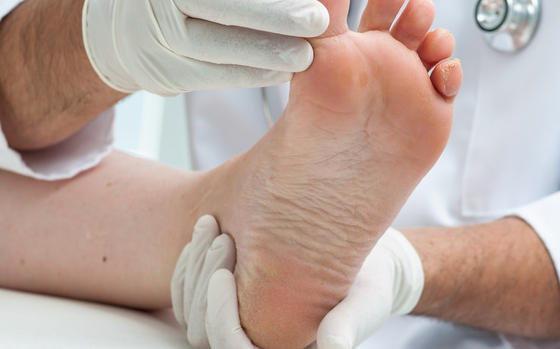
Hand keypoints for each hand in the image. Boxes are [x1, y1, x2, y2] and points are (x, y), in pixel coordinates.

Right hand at [83, 0, 330, 95]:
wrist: (126, 22)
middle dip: (272, 10)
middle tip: (318, 19)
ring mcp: (155, 28)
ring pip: (212, 43)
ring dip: (263, 51)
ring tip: (304, 55)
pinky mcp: (160, 67)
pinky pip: (209, 75)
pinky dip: (248, 75)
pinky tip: (280, 74)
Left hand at [172, 216, 423, 348]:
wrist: (367, 259)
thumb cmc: (370, 284)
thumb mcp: (365, 302)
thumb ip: (347, 325)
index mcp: (281, 347)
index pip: (232, 348)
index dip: (220, 317)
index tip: (224, 273)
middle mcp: (255, 340)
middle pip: (201, 328)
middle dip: (202, 280)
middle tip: (220, 236)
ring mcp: (238, 318)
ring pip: (189, 308)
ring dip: (193, 265)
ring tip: (211, 223)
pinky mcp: (230, 294)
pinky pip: (190, 287)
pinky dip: (192, 257)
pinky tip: (209, 223)